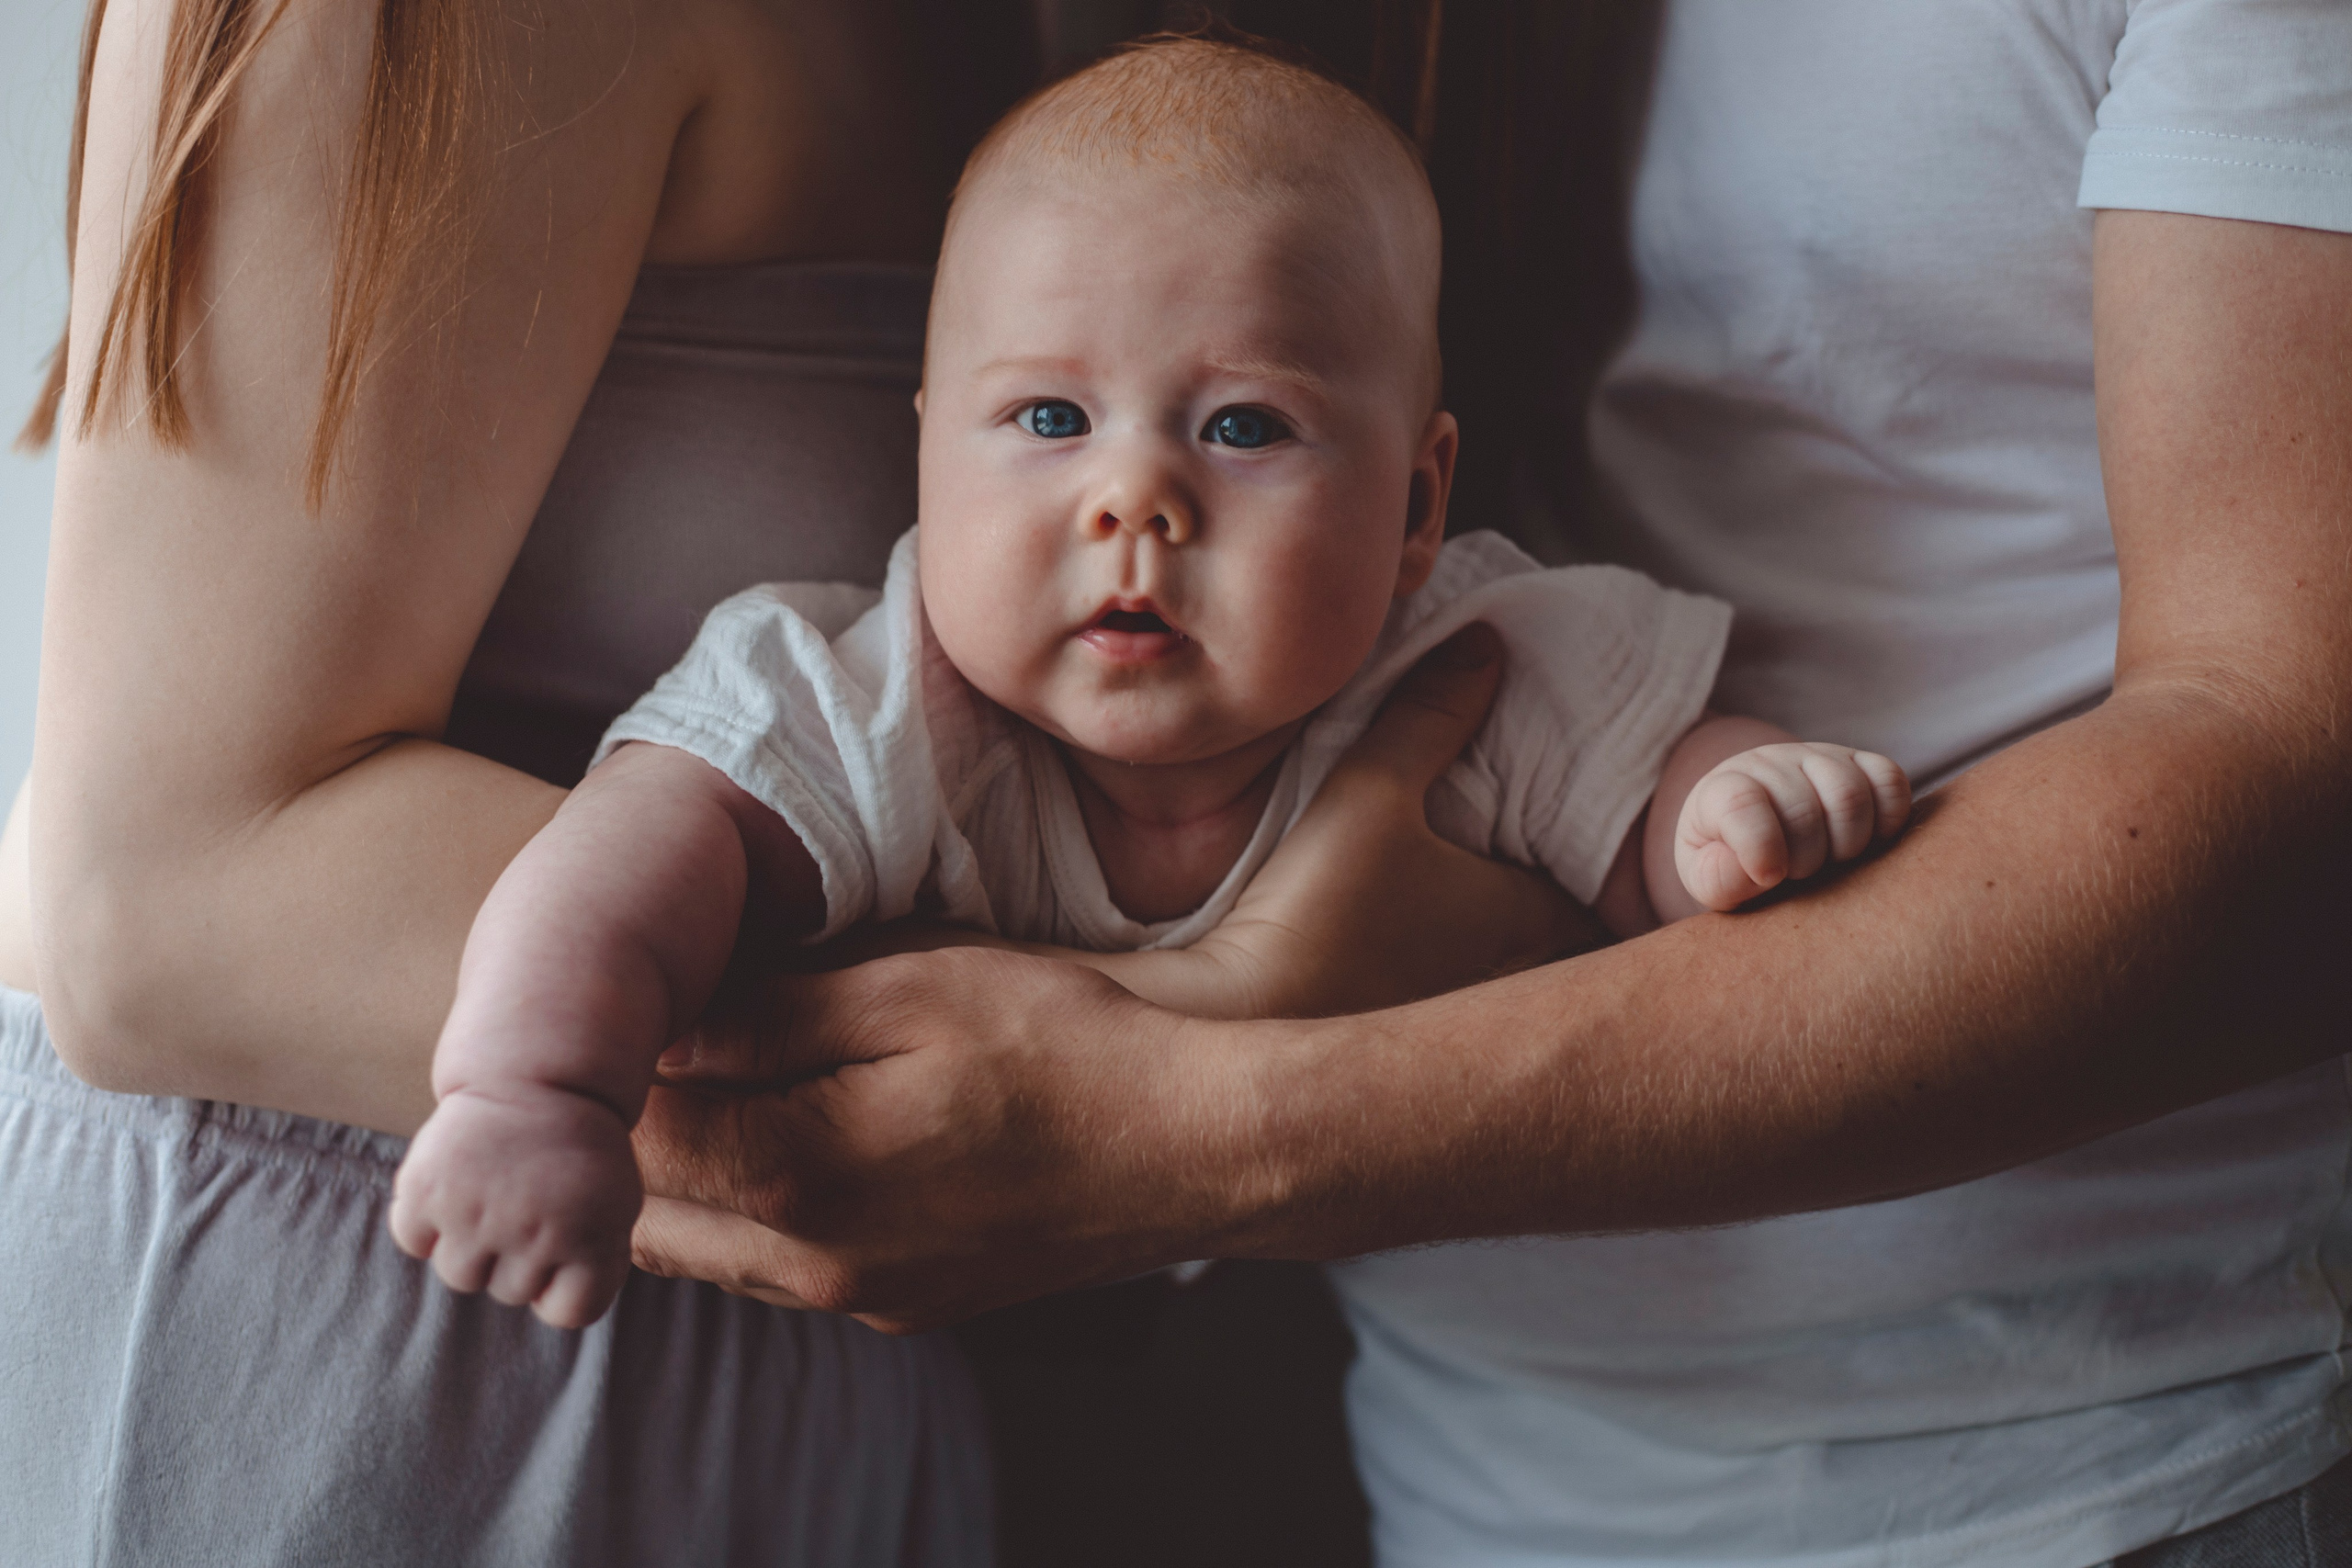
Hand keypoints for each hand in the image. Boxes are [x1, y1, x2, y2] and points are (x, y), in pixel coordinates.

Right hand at [390, 1084, 641, 1328]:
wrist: (538, 1077)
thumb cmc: (579, 1150)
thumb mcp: (616, 1202)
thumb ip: (594, 1264)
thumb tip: (547, 1310)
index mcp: (591, 1234)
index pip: (570, 1312)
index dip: (567, 1284)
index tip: (568, 1247)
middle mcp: (533, 1230)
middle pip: (511, 1293)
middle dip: (520, 1256)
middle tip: (529, 1201)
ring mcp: (475, 1214)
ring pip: (460, 1275)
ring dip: (472, 1243)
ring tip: (492, 1194)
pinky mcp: (426, 1192)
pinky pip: (414, 1240)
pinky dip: (426, 1219)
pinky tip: (455, 1184)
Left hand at [629, 947, 1227, 1331]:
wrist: (1194, 1151)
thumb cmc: (1063, 1050)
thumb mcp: (909, 991)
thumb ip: (770, 1014)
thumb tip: (660, 1024)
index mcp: (798, 1176)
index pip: (629, 1140)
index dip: (607, 1067)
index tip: (624, 1002)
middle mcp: (811, 1266)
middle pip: (646, 1214)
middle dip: (629, 1133)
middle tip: (654, 1041)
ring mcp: (858, 1300)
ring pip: (705, 1254)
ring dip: (688, 1177)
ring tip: (715, 1083)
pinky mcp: (900, 1307)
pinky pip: (779, 1270)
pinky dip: (755, 1211)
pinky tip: (794, 1137)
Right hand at [1184, 623, 1601, 1016]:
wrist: (1229, 1019)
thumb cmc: (1316, 913)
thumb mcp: (1370, 792)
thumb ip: (1429, 715)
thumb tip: (1486, 642)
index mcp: (1527, 924)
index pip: (1611, 895)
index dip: (1621, 861)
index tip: (1612, 820)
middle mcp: (1514, 983)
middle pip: (1577, 938)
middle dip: (1579, 896)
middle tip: (1569, 847)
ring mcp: (1464, 1021)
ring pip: (1526, 971)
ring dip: (1524, 936)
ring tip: (1501, 879)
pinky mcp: (1411, 1040)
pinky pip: (1470, 995)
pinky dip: (1470, 966)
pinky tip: (1428, 930)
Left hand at [1675, 742, 1910, 911]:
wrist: (1755, 827)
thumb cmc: (1730, 860)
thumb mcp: (1708, 878)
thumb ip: (1718, 880)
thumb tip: (1759, 872)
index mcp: (1721, 790)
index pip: (1740, 803)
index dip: (1759, 847)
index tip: (1769, 877)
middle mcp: (1769, 762)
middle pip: (1804, 809)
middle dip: (1807, 859)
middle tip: (1799, 874)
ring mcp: (1817, 756)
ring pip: (1850, 795)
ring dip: (1847, 844)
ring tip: (1831, 861)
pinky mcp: (1859, 761)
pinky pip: (1890, 780)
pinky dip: (1888, 821)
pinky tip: (1868, 842)